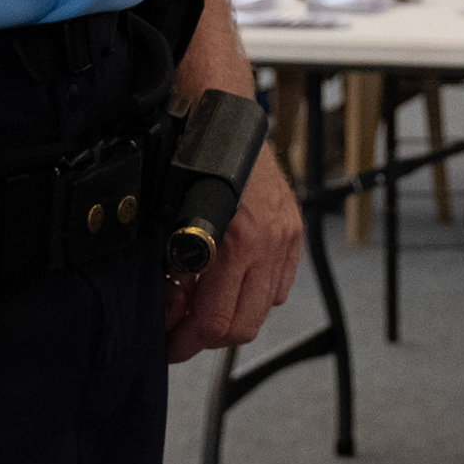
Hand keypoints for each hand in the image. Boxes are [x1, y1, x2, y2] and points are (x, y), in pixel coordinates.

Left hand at [164, 151, 302, 362]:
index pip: (217, 323)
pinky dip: (256, 291)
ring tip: (206, 299)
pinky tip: (231, 277)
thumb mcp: (170, 222)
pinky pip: (279, 284)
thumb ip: (175, 274)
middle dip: (209, 335)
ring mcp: (285, 238)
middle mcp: (267, 244)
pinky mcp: (293, 231)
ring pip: (265, 309)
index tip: (171, 346)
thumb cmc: (191, 162)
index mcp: (235, 243)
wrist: (221, 117)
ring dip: (234, 313)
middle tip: (184, 328)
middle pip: (244, 326)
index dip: (188, 343)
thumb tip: (173, 312)